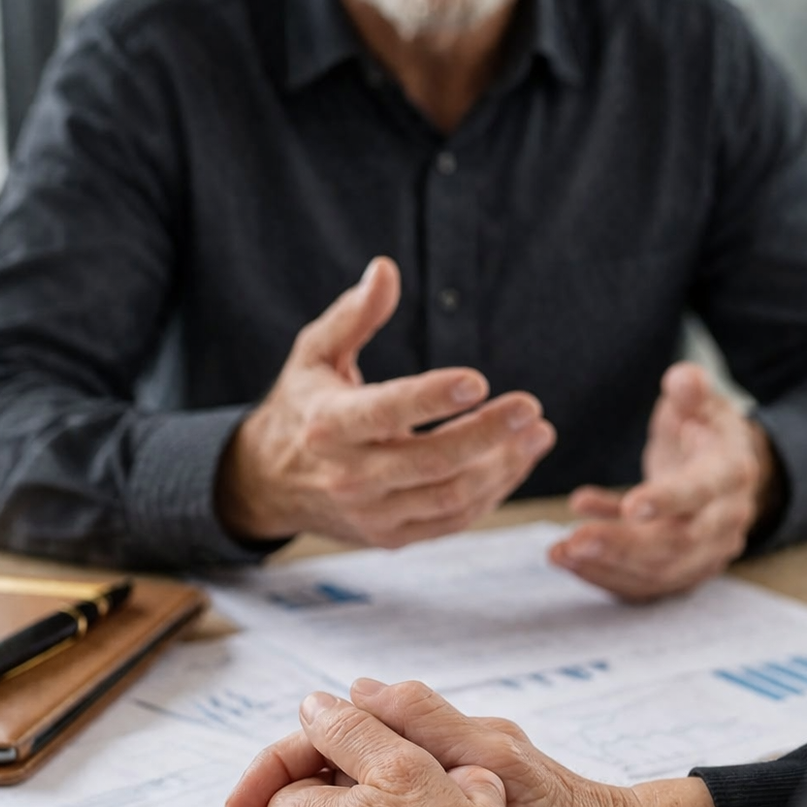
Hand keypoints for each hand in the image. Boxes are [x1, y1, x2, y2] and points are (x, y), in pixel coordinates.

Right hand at [216, 257, 555, 547]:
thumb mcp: (313, 354)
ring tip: (538, 434)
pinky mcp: (390, 537)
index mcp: (328, 426)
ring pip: (450, 497)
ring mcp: (372, 513)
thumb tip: (385, 269)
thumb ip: (353, 316)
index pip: (385, 412)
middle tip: (531, 408)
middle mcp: (349, 476)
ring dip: (502, 467)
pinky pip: (452, 521)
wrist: (269, 485)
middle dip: (488, 435)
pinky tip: (516, 460)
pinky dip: (491, 494)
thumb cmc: (301, 407)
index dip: (432, 398)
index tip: (478, 379)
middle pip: (431, 461)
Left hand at [550, 362, 781, 600]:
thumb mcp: (702, 402)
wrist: (729, 472)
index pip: (700, 493)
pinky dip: (603, 575)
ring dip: (606, 567)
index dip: (667, 500)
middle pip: (676, 545)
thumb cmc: (705, 430)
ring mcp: (706, 554)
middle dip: (623, 547)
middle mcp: (724, 522)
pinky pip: (644, 585)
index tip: (631, 506)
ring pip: (658, 574)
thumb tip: (682, 379)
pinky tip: (567, 557)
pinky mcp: (683, 573)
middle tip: (572, 543)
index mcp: (730, 475)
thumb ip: (691, 391)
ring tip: (558, 553)